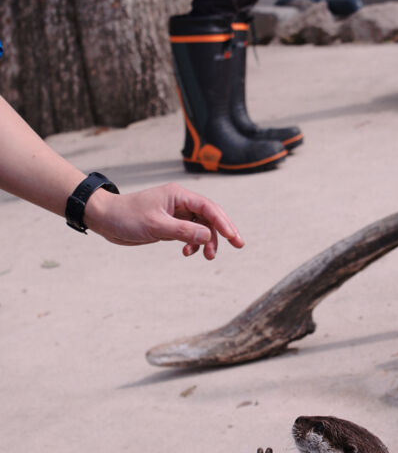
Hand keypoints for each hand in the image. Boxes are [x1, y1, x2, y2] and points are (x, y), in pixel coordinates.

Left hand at [83, 182, 244, 258]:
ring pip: (201, 226)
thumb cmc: (126, 217)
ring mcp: (176, 213)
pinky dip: (193, 243)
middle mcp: (180, 202)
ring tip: (207, 256)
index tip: (234, 238)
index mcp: (179, 195)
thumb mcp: (155, 225)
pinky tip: (188, 252)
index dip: (224, 222)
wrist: (105, 219)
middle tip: (236, 246)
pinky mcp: (169, 224)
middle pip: (210, 216)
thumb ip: (183, 230)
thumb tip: (208, 235)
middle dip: (222, 231)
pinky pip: (190, 233)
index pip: (208, 208)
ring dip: (207, 241)